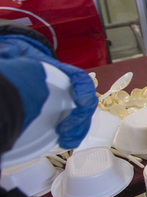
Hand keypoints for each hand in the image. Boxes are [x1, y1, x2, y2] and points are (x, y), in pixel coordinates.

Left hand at [0, 34, 96, 148]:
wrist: (24, 70)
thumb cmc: (24, 64)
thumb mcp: (21, 59)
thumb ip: (15, 54)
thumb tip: (10, 53)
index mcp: (61, 72)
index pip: (79, 79)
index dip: (83, 89)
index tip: (80, 101)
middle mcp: (70, 87)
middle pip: (86, 101)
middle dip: (80, 119)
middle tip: (65, 131)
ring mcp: (69, 102)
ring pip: (84, 115)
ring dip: (79, 129)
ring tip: (66, 140)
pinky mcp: (64, 114)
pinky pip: (77, 124)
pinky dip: (75, 134)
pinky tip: (64, 142)